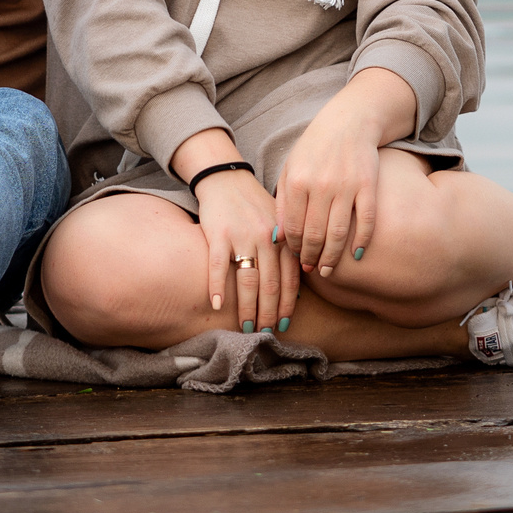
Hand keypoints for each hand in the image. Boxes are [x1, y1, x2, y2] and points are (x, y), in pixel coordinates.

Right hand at [193, 167, 293, 335]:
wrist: (226, 179)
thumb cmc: (254, 207)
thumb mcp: (279, 225)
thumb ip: (288, 254)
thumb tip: (296, 293)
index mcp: (283, 237)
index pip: (290, 278)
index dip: (287, 304)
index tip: (284, 324)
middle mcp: (266, 238)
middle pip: (270, 284)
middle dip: (269, 312)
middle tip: (265, 333)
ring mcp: (242, 236)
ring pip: (247, 280)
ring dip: (247, 307)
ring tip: (247, 326)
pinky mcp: (218, 233)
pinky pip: (217, 265)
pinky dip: (217, 286)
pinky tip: (217, 304)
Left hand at [277, 71, 408, 277]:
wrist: (348, 122)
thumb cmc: (314, 148)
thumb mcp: (290, 169)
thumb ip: (282, 203)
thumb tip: (278, 239)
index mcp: (297, 182)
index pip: (293, 227)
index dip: (294, 247)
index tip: (297, 257)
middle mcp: (320, 185)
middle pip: (315, 234)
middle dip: (311, 257)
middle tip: (311, 268)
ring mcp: (346, 186)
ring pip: (338, 232)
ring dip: (332, 256)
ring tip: (328, 269)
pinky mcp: (368, 185)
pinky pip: (366, 220)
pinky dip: (361, 241)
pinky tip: (356, 255)